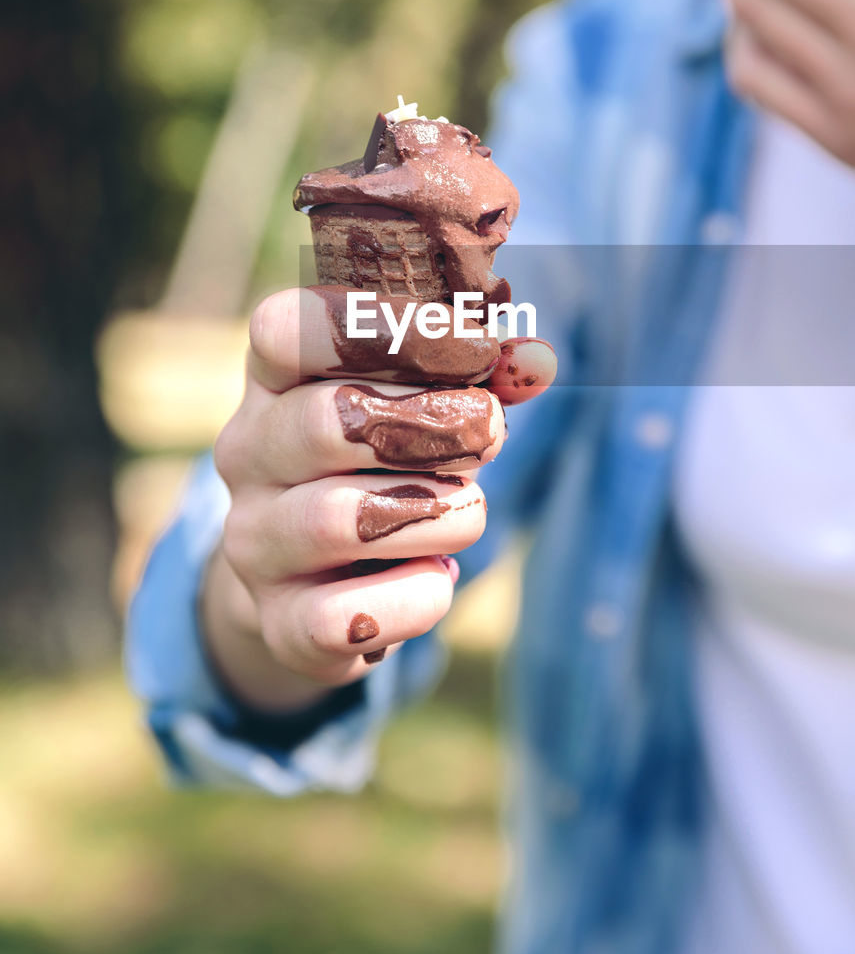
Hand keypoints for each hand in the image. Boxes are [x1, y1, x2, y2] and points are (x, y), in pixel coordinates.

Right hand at [203, 287, 556, 711]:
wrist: (317, 580)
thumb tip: (537, 363)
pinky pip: (345, 618)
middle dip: (435, 426)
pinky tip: (436, 577)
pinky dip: (416, 598)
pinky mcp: (281, 623)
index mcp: (273, 381)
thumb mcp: (416, 404)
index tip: (472, 348)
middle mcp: (247, 455)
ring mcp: (255, 541)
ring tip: (467, 512)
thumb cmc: (382, 464)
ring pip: (342, 520)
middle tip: (490, 434)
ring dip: (438, 514)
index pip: (288, 331)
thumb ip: (474, 374)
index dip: (384, 330)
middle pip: (327, 421)